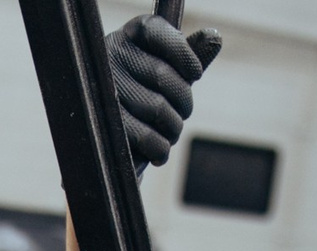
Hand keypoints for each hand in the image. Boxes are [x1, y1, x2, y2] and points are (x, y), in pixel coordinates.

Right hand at [107, 11, 225, 174]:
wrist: (114, 147)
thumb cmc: (146, 101)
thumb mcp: (167, 74)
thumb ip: (188, 56)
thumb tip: (213, 37)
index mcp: (126, 39)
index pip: (156, 32)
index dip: (182, 53)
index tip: (195, 73)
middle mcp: (108, 60)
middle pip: (162, 75)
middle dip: (183, 102)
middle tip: (181, 113)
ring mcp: (103, 93)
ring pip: (157, 108)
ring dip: (173, 129)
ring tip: (167, 133)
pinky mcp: (104, 128)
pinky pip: (147, 137)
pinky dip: (160, 150)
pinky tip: (156, 151)